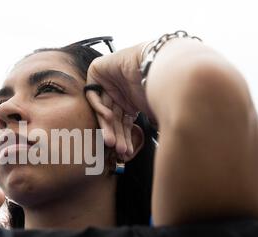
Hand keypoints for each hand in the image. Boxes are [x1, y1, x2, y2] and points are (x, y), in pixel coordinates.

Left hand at [85, 42, 155, 157]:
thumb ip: (152, 127)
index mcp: (130, 102)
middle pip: (113, 118)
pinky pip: (93, 95)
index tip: (125, 152)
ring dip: (107, 127)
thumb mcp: (154, 112)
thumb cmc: (160, 85)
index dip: (124, 137)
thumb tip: (165, 145)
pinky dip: (99, 107)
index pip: (123, 123)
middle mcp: (118, 94)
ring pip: (103, 110)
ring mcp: (107, 83)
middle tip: (118, 149)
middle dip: (116, 135)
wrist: (157, 63)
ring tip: (111, 141)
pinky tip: (108, 117)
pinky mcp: (96, 72)